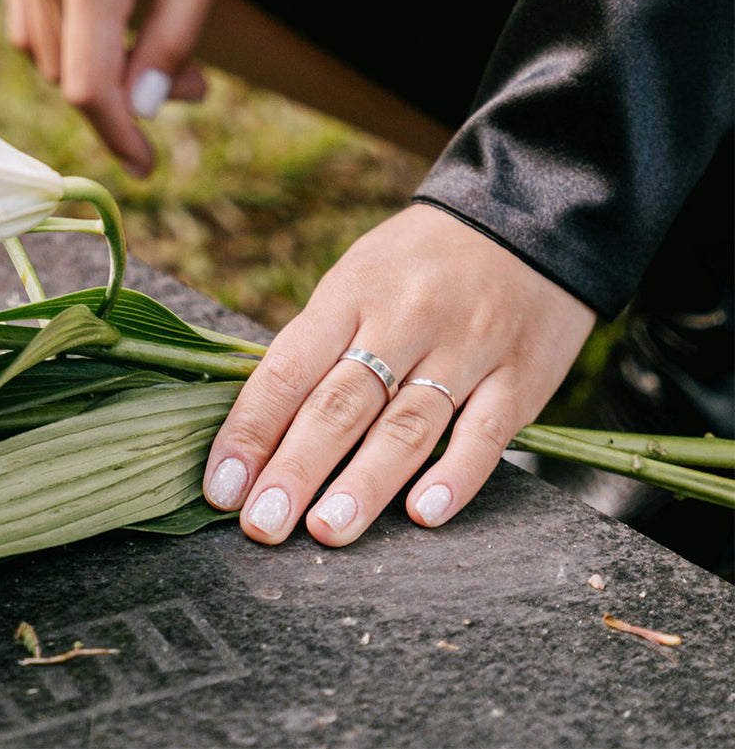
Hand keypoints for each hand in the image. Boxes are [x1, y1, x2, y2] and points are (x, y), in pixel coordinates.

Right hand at [3, 0, 232, 174]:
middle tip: (192, 84)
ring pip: (44, 53)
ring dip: (96, 71)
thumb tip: (148, 105)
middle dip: (124, 100)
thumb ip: (177, 32)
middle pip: (68, 76)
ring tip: (158, 51)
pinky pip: (30, 19)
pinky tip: (116, 22)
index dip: (118, 138)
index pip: (92, 88)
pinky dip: (69, 41)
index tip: (146, 165)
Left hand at [204, 204, 595, 544]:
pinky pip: (487, 432)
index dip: (250, 431)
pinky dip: (455, 475)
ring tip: (326, 530)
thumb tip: (256, 434)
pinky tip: (423, 514)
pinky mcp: (523, 374)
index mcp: (349, 296)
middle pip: (340, 404)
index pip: (287, 370)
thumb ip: (315, 350)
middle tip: (261, 524)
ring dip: (364, 483)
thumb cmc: (417, 266)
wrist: (529, 220)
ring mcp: (467, 347)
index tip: (221, 487)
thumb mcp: (354, 282)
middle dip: (296, 469)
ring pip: (408, 424)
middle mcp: (405, 320)